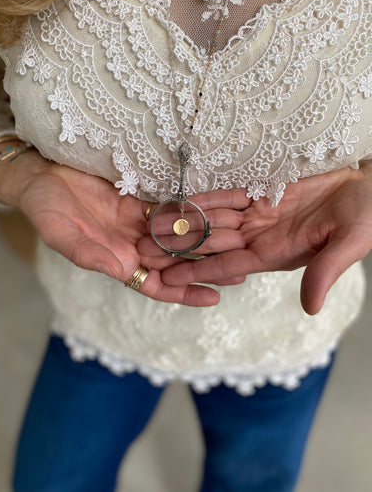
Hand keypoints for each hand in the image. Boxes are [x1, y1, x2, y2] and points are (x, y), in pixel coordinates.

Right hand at [12, 162, 227, 305]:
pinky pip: (175, 205)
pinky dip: (196, 206)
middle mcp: (134, 246)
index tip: (214, 297)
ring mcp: (140, 223)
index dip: (184, 291)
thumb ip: (89, 255)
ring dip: (209, 234)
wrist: (42, 176)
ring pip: (181, 232)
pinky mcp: (143, 200)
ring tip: (241, 236)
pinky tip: (218, 206)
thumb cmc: (45, 210)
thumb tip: (121, 271)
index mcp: (118, 261)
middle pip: (177, 260)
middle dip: (208, 264)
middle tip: (242, 266)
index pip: (157, 285)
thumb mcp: (62, 235)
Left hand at [160, 165, 371, 313]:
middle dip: (177, 249)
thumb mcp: (350, 243)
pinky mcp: (261, 193)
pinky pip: (226, 197)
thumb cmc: (367, 215)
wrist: (370, 184)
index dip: (198, 271)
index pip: (228, 265)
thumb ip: (326, 271)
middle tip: (142, 252)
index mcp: (276, 254)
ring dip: (183, 224)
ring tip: (150, 227)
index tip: (167, 279)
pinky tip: (180, 201)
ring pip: (213, 221)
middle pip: (211, 244)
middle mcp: (262, 237)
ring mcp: (259, 215)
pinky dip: (204, 199)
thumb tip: (310, 308)